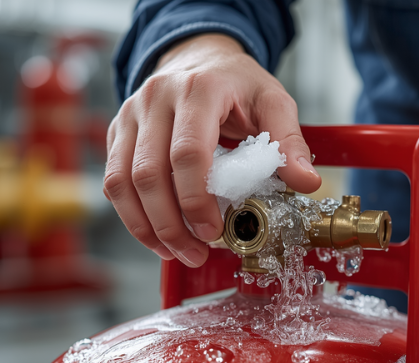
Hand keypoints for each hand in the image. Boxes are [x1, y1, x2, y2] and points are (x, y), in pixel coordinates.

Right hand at [104, 33, 320, 267]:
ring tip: (176, 251)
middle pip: (148, 174)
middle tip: (196, 252)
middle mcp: (155, 99)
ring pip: (121, 182)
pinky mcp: (118, 133)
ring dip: (147, 227)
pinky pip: (113, 181)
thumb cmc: (235, 83)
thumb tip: (305, 182)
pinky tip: (156, 235)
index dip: (196, 200)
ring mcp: (130, 115)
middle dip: (171, 225)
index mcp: (198, 90)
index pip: (187, 153)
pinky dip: (132, 216)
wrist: (198, 56)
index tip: (214, 230)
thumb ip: (288, 141)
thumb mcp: (272, 101)